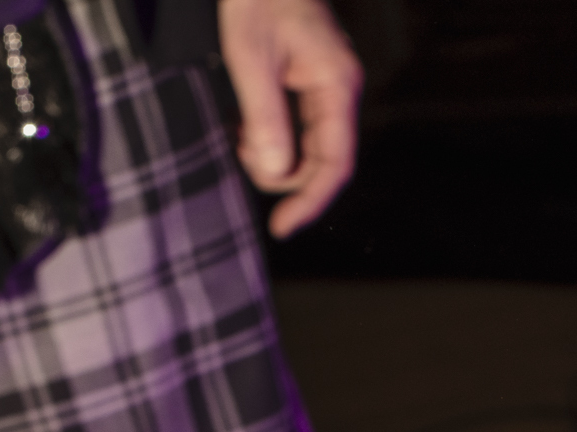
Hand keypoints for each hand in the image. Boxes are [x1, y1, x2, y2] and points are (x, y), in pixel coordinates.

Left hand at [217, 0, 360, 237]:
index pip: (336, 163)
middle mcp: (337, 90)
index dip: (311, 201)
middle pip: (319, 162)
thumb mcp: (251, 59)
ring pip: (303, 149)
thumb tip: (278, 175)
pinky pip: (292, 129)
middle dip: (280, 172)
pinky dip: (266, 136)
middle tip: (240, 151)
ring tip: (239, 131)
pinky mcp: (305, 83)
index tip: (281, 227)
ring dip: (269, 153)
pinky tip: (244, 123)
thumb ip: (266, 118)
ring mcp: (323, 87)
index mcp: (336, 85)